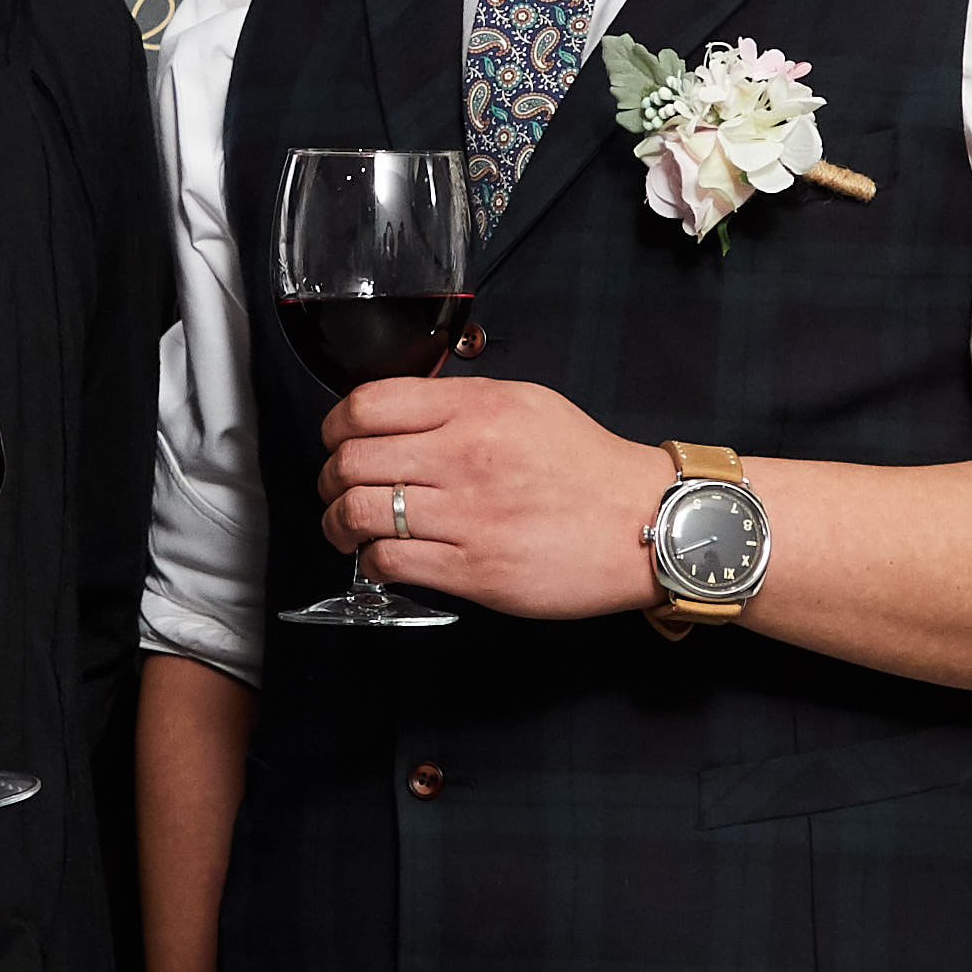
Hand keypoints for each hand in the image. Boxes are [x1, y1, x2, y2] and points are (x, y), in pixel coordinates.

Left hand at [314, 373, 666, 622]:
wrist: (643, 522)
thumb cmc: (586, 466)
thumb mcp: (527, 403)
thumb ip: (461, 402)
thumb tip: (399, 411)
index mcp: (476, 408)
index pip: (366, 405)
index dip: (335, 426)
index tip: (336, 440)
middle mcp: (465, 456)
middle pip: (351, 461)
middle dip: (328, 477)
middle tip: (334, 488)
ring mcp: (468, 515)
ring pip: (358, 513)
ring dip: (336, 524)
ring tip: (343, 528)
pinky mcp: (474, 569)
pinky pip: (389, 562)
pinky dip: (369, 561)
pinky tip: (380, 558)